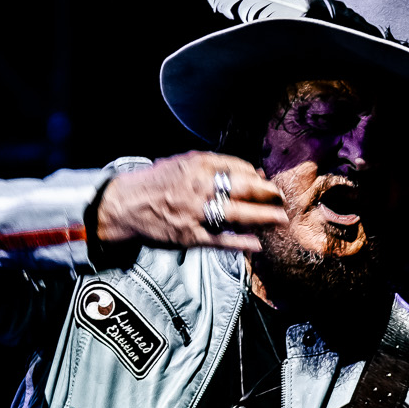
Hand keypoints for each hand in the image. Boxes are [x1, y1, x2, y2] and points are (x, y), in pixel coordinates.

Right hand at [92, 152, 287, 252]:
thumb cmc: (157, 183)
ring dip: (262, 217)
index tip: (268, 184)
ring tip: (281, 219)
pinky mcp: (188, 235)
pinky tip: (257, 244)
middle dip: (267, 194)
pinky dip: (240, 242)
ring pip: (236, 214)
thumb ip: (214, 166)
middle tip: (284, 199)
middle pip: (243, 189)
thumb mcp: (183, 163)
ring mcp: (194, 212)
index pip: (238, 168)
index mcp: (197, 164)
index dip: (257, 177)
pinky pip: (220, 239)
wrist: (124, 204)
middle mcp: (198, 186)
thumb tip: (251, 172)